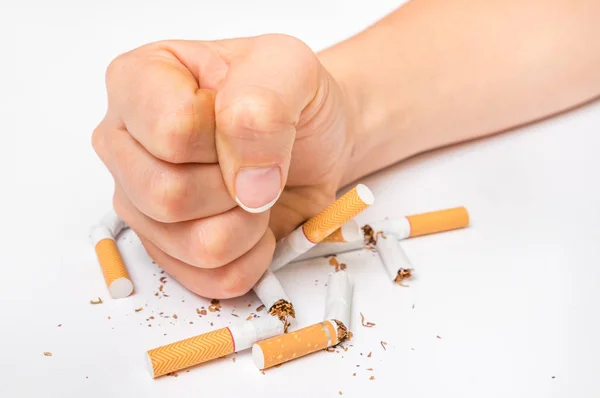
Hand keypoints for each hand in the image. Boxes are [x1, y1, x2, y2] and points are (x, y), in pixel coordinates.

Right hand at [92, 34, 352, 298]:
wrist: (313, 139)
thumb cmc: (290, 99)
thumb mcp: (290, 68)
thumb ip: (262, 106)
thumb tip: (246, 182)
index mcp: (137, 83)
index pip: (172, 132)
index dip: (228, 140)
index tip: (254, 126)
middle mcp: (125, 146)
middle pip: (169, 196)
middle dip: (236, 187)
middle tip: (257, 165)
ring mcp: (141, 204)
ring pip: (194, 246)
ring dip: (248, 225)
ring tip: (257, 192)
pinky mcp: (169, 250)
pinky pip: (211, 279)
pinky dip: (252, 257)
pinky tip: (256, 224)